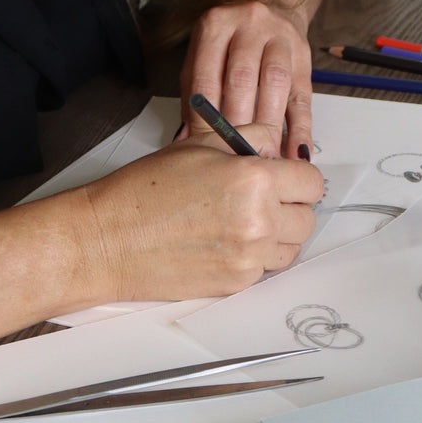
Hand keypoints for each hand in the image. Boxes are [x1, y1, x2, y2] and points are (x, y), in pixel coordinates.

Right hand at [77, 128, 324, 300]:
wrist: (109, 239)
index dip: (299, 178)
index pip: (312, 183)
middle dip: (290, 206)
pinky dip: (254, 256)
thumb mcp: (201, 143)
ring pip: (291, 247)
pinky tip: (224, 240)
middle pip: (307, 218)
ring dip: (277, 235)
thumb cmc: (145, 190)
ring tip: (240, 220)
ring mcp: (249, 257)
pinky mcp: (236, 284)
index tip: (287, 179)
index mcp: (254, 179)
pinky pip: (265, 269)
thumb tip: (277, 146)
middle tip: (263, 198)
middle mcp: (259, 220)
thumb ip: (250, 138)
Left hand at [177, 0, 314, 157]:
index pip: (207, 75)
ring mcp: (280, 36)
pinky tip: (294, 153)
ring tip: (262, 156)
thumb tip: (187, 139)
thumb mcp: (203, 56)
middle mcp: (250, 24)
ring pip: (275, 84)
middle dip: (238, 123)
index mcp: (216, 24)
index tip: (206, 145)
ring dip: (269, 126)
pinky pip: (302, 96)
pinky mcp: (303, 56)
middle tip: (232, 154)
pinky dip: (299, 129)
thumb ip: (195, 95)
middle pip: (242, 78)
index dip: (206, 116)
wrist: (274, 9)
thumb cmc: (230, 41)